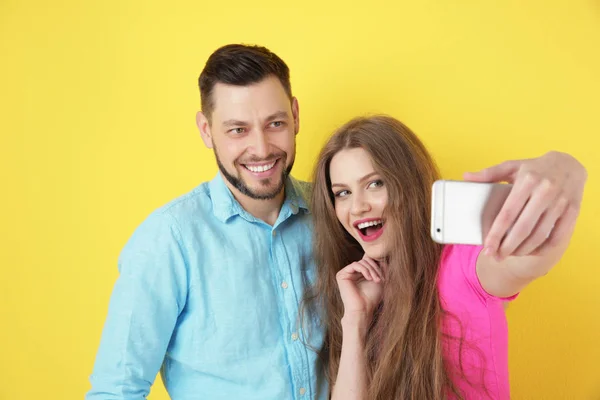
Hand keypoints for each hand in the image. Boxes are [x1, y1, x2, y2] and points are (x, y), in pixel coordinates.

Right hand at [336, 255, 384, 321]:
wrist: (363, 309)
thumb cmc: (372, 298)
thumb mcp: (380, 279)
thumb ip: (380, 267)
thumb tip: (380, 255)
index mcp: (360, 272)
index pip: (369, 260)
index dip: (378, 264)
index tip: (385, 275)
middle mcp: (353, 271)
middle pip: (366, 259)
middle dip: (376, 268)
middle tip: (381, 279)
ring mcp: (347, 273)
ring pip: (362, 262)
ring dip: (372, 270)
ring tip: (376, 280)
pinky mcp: (342, 274)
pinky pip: (355, 264)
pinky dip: (364, 270)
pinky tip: (368, 278)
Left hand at [464, 151, 586, 259]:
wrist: (570, 163)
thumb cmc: (535, 168)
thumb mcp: (512, 166)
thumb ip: (489, 173)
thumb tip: (466, 177)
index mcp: (527, 181)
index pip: (507, 214)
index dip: (496, 234)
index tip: (487, 248)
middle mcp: (545, 191)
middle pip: (522, 228)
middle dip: (507, 247)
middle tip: (496, 257)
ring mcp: (561, 202)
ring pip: (539, 235)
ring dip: (522, 250)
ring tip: (509, 254)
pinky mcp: (573, 211)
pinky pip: (556, 237)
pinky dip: (542, 249)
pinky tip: (529, 251)